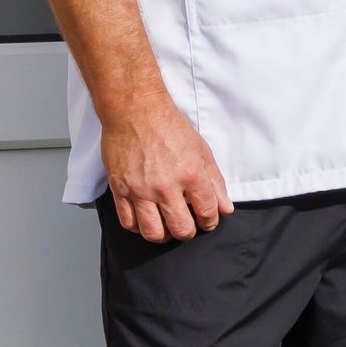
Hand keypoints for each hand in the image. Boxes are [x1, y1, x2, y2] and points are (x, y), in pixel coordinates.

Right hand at [102, 90, 228, 243]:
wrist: (135, 111)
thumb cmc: (169, 126)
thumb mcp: (201, 150)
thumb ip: (215, 182)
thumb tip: (225, 208)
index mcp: (190, 174)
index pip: (207, 212)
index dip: (210, 222)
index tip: (208, 221)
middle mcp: (165, 186)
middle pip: (181, 229)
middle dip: (188, 232)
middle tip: (188, 225)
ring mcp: (140, 190)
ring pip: (153, 232)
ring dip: (164, 235)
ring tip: (166, 226)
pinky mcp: (120, 190)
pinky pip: (128, 222)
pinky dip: (138, 227)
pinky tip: (145, 219)